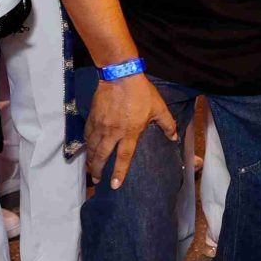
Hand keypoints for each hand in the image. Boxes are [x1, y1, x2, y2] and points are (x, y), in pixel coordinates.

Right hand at [86, 73, 177, 189]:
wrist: (120, 75)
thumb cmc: (141, 92)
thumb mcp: (159, 108)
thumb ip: (168, 124)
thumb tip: (174, 138)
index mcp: (130, 132)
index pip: (124, 157)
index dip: (119, 172)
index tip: (115, 185)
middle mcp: (113, 132)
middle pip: (102, 156)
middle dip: (98, 170)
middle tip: (96, 181)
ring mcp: (100, 125)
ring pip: (92, 147)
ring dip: (91, 160)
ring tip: (91, 169)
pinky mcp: (92, 117)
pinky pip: (87, 135)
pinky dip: (86, 144)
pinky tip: (87, 149)